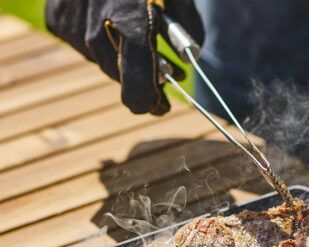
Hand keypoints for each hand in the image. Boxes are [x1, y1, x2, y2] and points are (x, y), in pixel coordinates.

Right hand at [45, 0, 204, 115]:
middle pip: (122, 79)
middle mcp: (98, 34)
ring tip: (146, 50)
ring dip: (124, 61)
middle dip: (145, 82)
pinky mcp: (57, 20)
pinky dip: (101, 40)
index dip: (151, 104)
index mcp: (131, 28)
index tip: (163, 106)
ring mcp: (73, 28)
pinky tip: (112, 25)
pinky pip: (84, 45)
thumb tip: (194, 57)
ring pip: (104, 62)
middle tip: (168, 78)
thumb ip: (188, 28)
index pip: (138, 90)